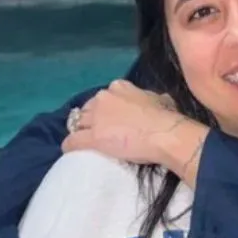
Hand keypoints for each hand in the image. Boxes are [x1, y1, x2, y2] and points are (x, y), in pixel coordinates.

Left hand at [61, 80, 186, 163]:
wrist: (166, 135)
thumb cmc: (167, 118)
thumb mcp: (161, 99)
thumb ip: (149, 98)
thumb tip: (155, 100)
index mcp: (119, 87)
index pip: (104, 97)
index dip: (106, 108)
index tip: (113, 118)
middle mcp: (104, 98)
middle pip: (88, 109)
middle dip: (92, 119)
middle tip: (102, 131)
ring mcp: (96, 118)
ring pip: (77, 123)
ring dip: (81, 132)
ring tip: (86, 142)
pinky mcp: (92, 137)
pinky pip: (72, 141)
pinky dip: (70, 145)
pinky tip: (72, 150)